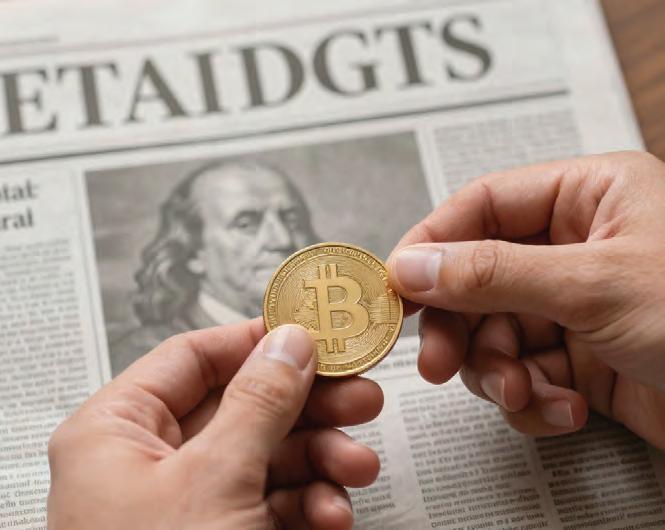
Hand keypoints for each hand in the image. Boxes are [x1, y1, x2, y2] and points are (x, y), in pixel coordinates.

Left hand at [47, 320, 382, 528]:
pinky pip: (270, 504)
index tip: (312, 334)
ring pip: (265, 457)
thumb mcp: (215, 481)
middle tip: (359, 396)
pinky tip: (332, 514)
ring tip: (357, 464)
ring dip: (318, 460)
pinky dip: (308, 505)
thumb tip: (290, 341)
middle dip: (307, 406)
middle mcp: (148, 463)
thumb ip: (259, 402)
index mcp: (117, 432)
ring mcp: (187, 505)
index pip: (193, 357)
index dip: (256, 340)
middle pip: (242, 406)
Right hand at [386, 151, 664, 448]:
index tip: (396, 286)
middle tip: (441, 364)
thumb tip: (411, 265)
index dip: (432, 243)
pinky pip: (523, 372)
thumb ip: (492, 272)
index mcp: (587, 196)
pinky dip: (533, 399)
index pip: (482, 206)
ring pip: (494, 332)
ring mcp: (575, 305)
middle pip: (478, 277)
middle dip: (462, 328)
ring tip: (526, 394)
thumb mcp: (593, 284)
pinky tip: (566, 410)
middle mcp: (575, 246)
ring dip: (500, 373)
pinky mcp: (580, 358)